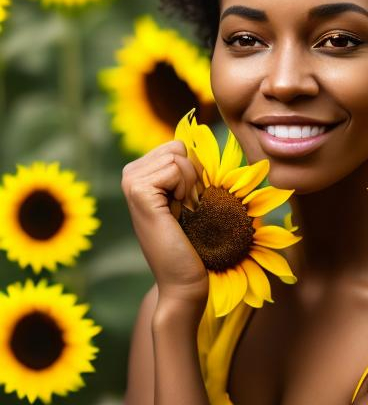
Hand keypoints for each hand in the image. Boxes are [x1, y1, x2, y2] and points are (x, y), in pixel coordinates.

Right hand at [121, 141, 208, 305]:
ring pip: (178, 155)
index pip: (178, 145)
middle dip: (192, 175)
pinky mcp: (138, 191)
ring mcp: (130, 181)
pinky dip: (186, 189)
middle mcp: (130, 173)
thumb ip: (185, 166)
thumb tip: (196, 132)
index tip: (186, 201)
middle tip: (184, 207)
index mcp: (141, 171)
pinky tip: (176, 212)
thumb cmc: (192, 238)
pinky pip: (177, 167)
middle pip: (178, 146)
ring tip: (180, 210)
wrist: (183, 277)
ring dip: (190, 183)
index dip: (193, 171)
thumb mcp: (187, 194)